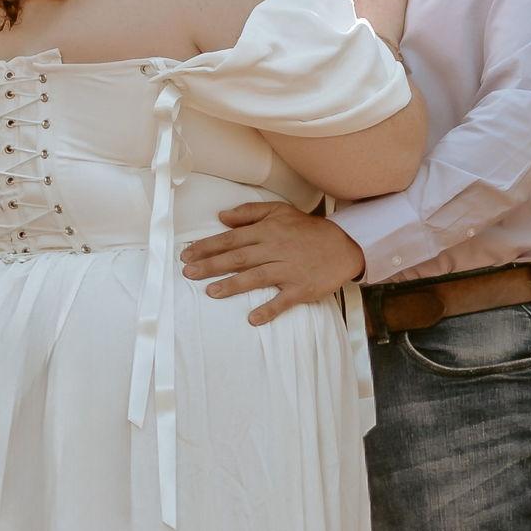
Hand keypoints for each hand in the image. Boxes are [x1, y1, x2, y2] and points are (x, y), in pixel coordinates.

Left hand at [181, 202, 365, 323]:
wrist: (344, 246)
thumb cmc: (307, 229)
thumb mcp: (280, 212)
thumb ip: (249, 213)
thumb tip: (221, 216)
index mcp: (267, 231)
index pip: (231, 239)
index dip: (207, 246)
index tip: (187, 254)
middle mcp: (275, 249)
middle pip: (238, 258)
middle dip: (211, 265)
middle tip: (188, 273)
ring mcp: (289, 270)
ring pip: (255, 278)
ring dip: (232, 285)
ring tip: (211, 292)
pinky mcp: (302, 288)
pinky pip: (283, 301)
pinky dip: (269, 310)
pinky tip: (253, 319)